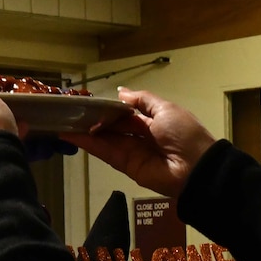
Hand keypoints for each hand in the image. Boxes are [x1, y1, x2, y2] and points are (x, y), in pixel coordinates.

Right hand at [63, 87, 214, 196]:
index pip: (126, 113)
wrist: (195, 168)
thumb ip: (142, 100)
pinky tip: (71, 134)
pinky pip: (105, 152)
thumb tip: (120, 92)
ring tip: (64, 120)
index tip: (89, 101)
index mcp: (153, 120)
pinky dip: (88, 144)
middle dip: (95, 118)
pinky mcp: (125, 166)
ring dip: (86, 130)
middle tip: (72, 110)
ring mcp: (132, 151)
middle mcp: (140, 135)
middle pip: (113, 126)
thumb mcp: (165, 109)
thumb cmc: (184, 133)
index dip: (109, 107)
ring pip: (105, 138)